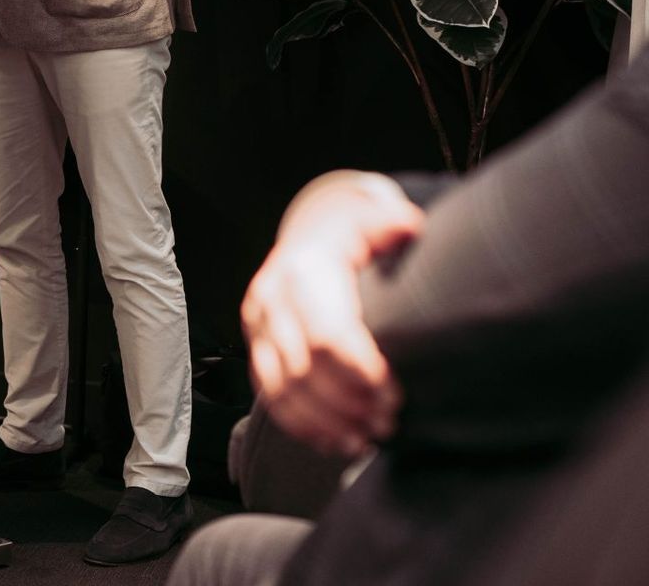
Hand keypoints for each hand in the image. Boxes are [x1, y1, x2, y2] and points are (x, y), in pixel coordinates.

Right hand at [241, 172, 423, 457]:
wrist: (310, 236)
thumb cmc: (349, 236)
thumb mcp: (370, 223)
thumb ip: (390, 226)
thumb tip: (408, 227)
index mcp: (301, 271)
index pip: (327, 337)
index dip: (361, 373)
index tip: (394, 394)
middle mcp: (271, 299)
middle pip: (304, 370)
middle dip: (348, 404)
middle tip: (388, 421)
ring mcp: (257, 325)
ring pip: (282, 389)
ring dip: (325, 422)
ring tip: (366, 437)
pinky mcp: (255, 346)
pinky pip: (269, 395)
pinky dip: (302, 425)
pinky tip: (335, 440)